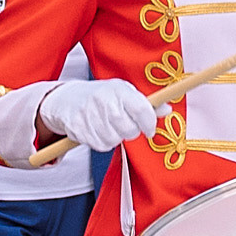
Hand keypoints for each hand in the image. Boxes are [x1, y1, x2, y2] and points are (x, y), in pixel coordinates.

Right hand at [39, 73, 158, 149]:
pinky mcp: (80, 129)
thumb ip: (145, 104)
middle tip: (125, 124)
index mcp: (118, 89)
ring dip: (115, 136)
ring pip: (116, 140)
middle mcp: (104, 101)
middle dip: (131, 131)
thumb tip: (167, 110)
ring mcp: (90, 116)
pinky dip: (103, 141)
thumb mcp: (123, 93)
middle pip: (130, 130)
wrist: (67, 99)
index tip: (149, 129)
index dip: (150, 123)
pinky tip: (98, 130)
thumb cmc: (101, 96)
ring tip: (108, 125)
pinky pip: (101, 145)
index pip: (142, 110)